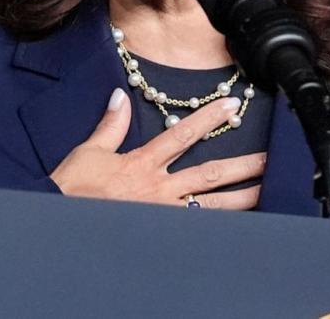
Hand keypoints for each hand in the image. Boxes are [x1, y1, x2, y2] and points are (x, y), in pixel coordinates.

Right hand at [50, 88, 265, 208]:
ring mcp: (163, 214)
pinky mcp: (161, 232)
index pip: (183, 135)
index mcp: (143, 164)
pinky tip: (240, 225)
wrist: (61, 223)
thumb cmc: (72, 189)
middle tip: (268, 157)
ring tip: (266, 190)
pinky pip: (196, 227)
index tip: (231, 105)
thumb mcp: (89, 152)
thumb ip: (110, 126)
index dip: (209, 118)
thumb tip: (120, 97)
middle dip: (241, 165)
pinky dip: (218, 225)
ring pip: (210, 204)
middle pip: (209, 173)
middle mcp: (159, 188)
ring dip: (241, 197)